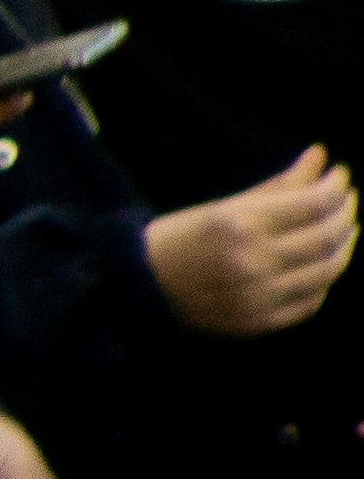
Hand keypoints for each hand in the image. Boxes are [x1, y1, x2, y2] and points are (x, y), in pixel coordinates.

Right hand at [149, 146, 357, 336]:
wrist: (136, 287)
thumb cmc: (177, 239)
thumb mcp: (222, 207)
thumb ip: (277, 184)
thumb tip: (320, 156)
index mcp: (240, 225)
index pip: (314, 203)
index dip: (336, 187)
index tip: (340, 176)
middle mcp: (253, 262)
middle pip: (327, 236)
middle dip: (345, 213)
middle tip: (345, 200)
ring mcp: (257, 297)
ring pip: (327, 271)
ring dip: (342, 246)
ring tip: (341, 230)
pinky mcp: (257, 323)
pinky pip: (310, 302)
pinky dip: (323, 282)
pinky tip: (319, 264)